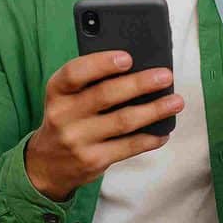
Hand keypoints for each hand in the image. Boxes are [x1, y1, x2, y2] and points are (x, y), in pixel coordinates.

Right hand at [24, 51, 182, 201]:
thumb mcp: (66, 97)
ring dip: (154, 110)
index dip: (101, 63)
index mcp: (57, 91)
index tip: (128, 57)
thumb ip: (91, 81)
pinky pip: (128, 147)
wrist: (47, 164)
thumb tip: (138, 67)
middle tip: (165, 76)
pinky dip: (149, 138)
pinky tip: (164, 131)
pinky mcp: (93, 160)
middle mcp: (63, 115)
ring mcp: (78, 140)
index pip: (74, 73)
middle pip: (105, 95)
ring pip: (123, 121)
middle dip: (140, 84)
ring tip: (176, 101)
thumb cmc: (67, 118)